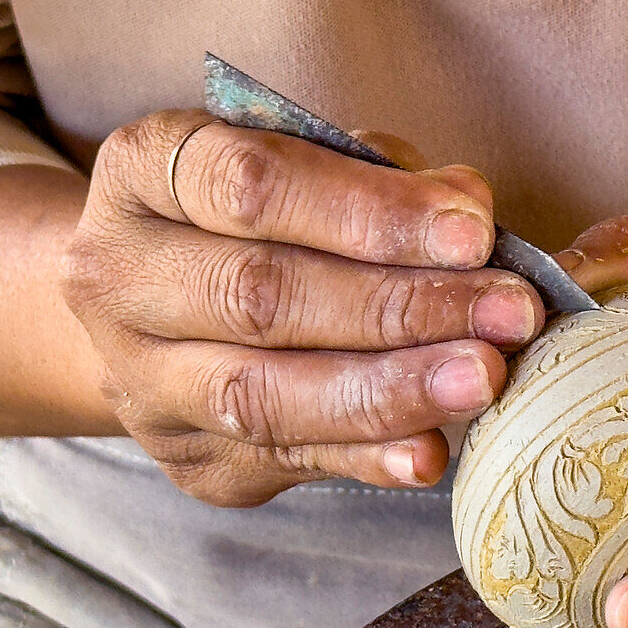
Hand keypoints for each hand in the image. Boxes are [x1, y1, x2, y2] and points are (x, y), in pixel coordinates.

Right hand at [62, 110, 542, 506]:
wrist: (158, 310)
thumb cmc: (255, 220)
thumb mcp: (303, 166)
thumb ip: (379, 179)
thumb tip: (467, 206)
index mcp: (143, 174)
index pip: (249, 186)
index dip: (368, 212)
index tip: (473, 231)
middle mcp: (119, 277)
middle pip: (261, 297)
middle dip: (401, 307)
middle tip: (509, 313)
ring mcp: (144, 380)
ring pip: (264, 394)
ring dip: (389, 389)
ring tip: (484, 378)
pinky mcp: (189, 456)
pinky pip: (284, 460)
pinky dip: (364, 457)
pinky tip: (430, 450)